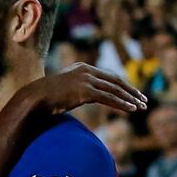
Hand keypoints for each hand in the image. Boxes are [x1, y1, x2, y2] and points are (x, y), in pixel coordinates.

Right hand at [19, 63, 146, 114]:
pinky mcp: (85, 91)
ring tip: (141, 106)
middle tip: (143, 99)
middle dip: (131, 91)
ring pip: (114, 90)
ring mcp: (85, 80)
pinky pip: (108, 98)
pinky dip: (122, 104)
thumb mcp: (63, 89)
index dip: (123, 85)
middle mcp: (86, 71)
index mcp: (81, 68)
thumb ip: (75, 89)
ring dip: (130, 99)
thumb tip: (80, 97)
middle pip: (115, 81)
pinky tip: (131, 109)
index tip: (133, 93)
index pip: (108, 76)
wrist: (33, 99)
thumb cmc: (44, 97)